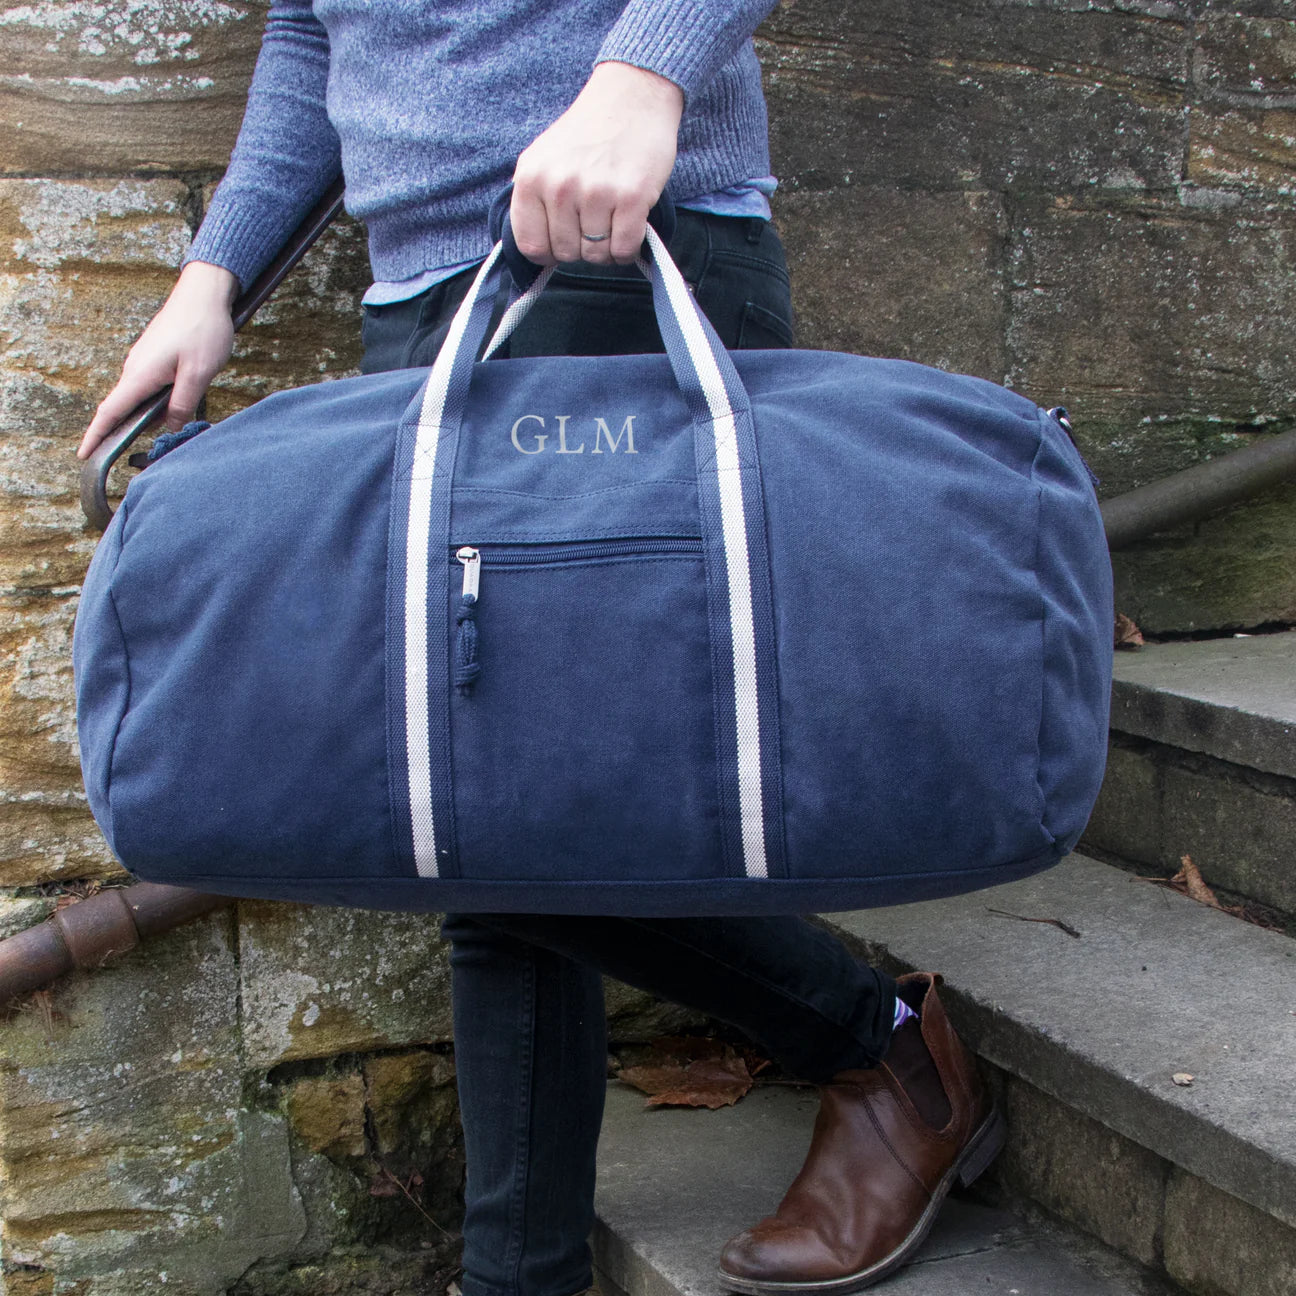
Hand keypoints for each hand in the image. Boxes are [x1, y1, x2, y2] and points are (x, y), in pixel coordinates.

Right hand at [77, 261, 238, 460]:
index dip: (96, 435)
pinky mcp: (155, 356)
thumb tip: (170, 429)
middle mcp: (136, 368)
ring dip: (155, 414)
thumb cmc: (203, 328)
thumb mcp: (199, 373)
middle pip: (127, 409)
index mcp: (140, 374)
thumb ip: (182, 404)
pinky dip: (162, 400)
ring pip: (143, 398)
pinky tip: (183, 401)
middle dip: (131, 431)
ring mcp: (144, 361)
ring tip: (178, 423)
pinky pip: (153, 386)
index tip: (84, 454)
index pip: (110, 411)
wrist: (205, 293)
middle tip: (149, 451)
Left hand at [510, 60, 683, 267]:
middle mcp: (560, 186)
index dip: (549, 251)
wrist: (632, 96)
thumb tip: (536, 250)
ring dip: (607, 248)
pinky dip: (629, 248)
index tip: (563, 238)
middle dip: (582, 246)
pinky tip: (630, 225)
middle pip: (566, 254)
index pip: (531, 247)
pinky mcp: (631, 197)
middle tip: (594, 220)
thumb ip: (533, 200)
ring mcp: (596, 192)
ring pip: (597, 255)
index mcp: (531, 178)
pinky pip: (625, 249)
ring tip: (612, 218)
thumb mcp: (543, 158)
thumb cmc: (588, 134)